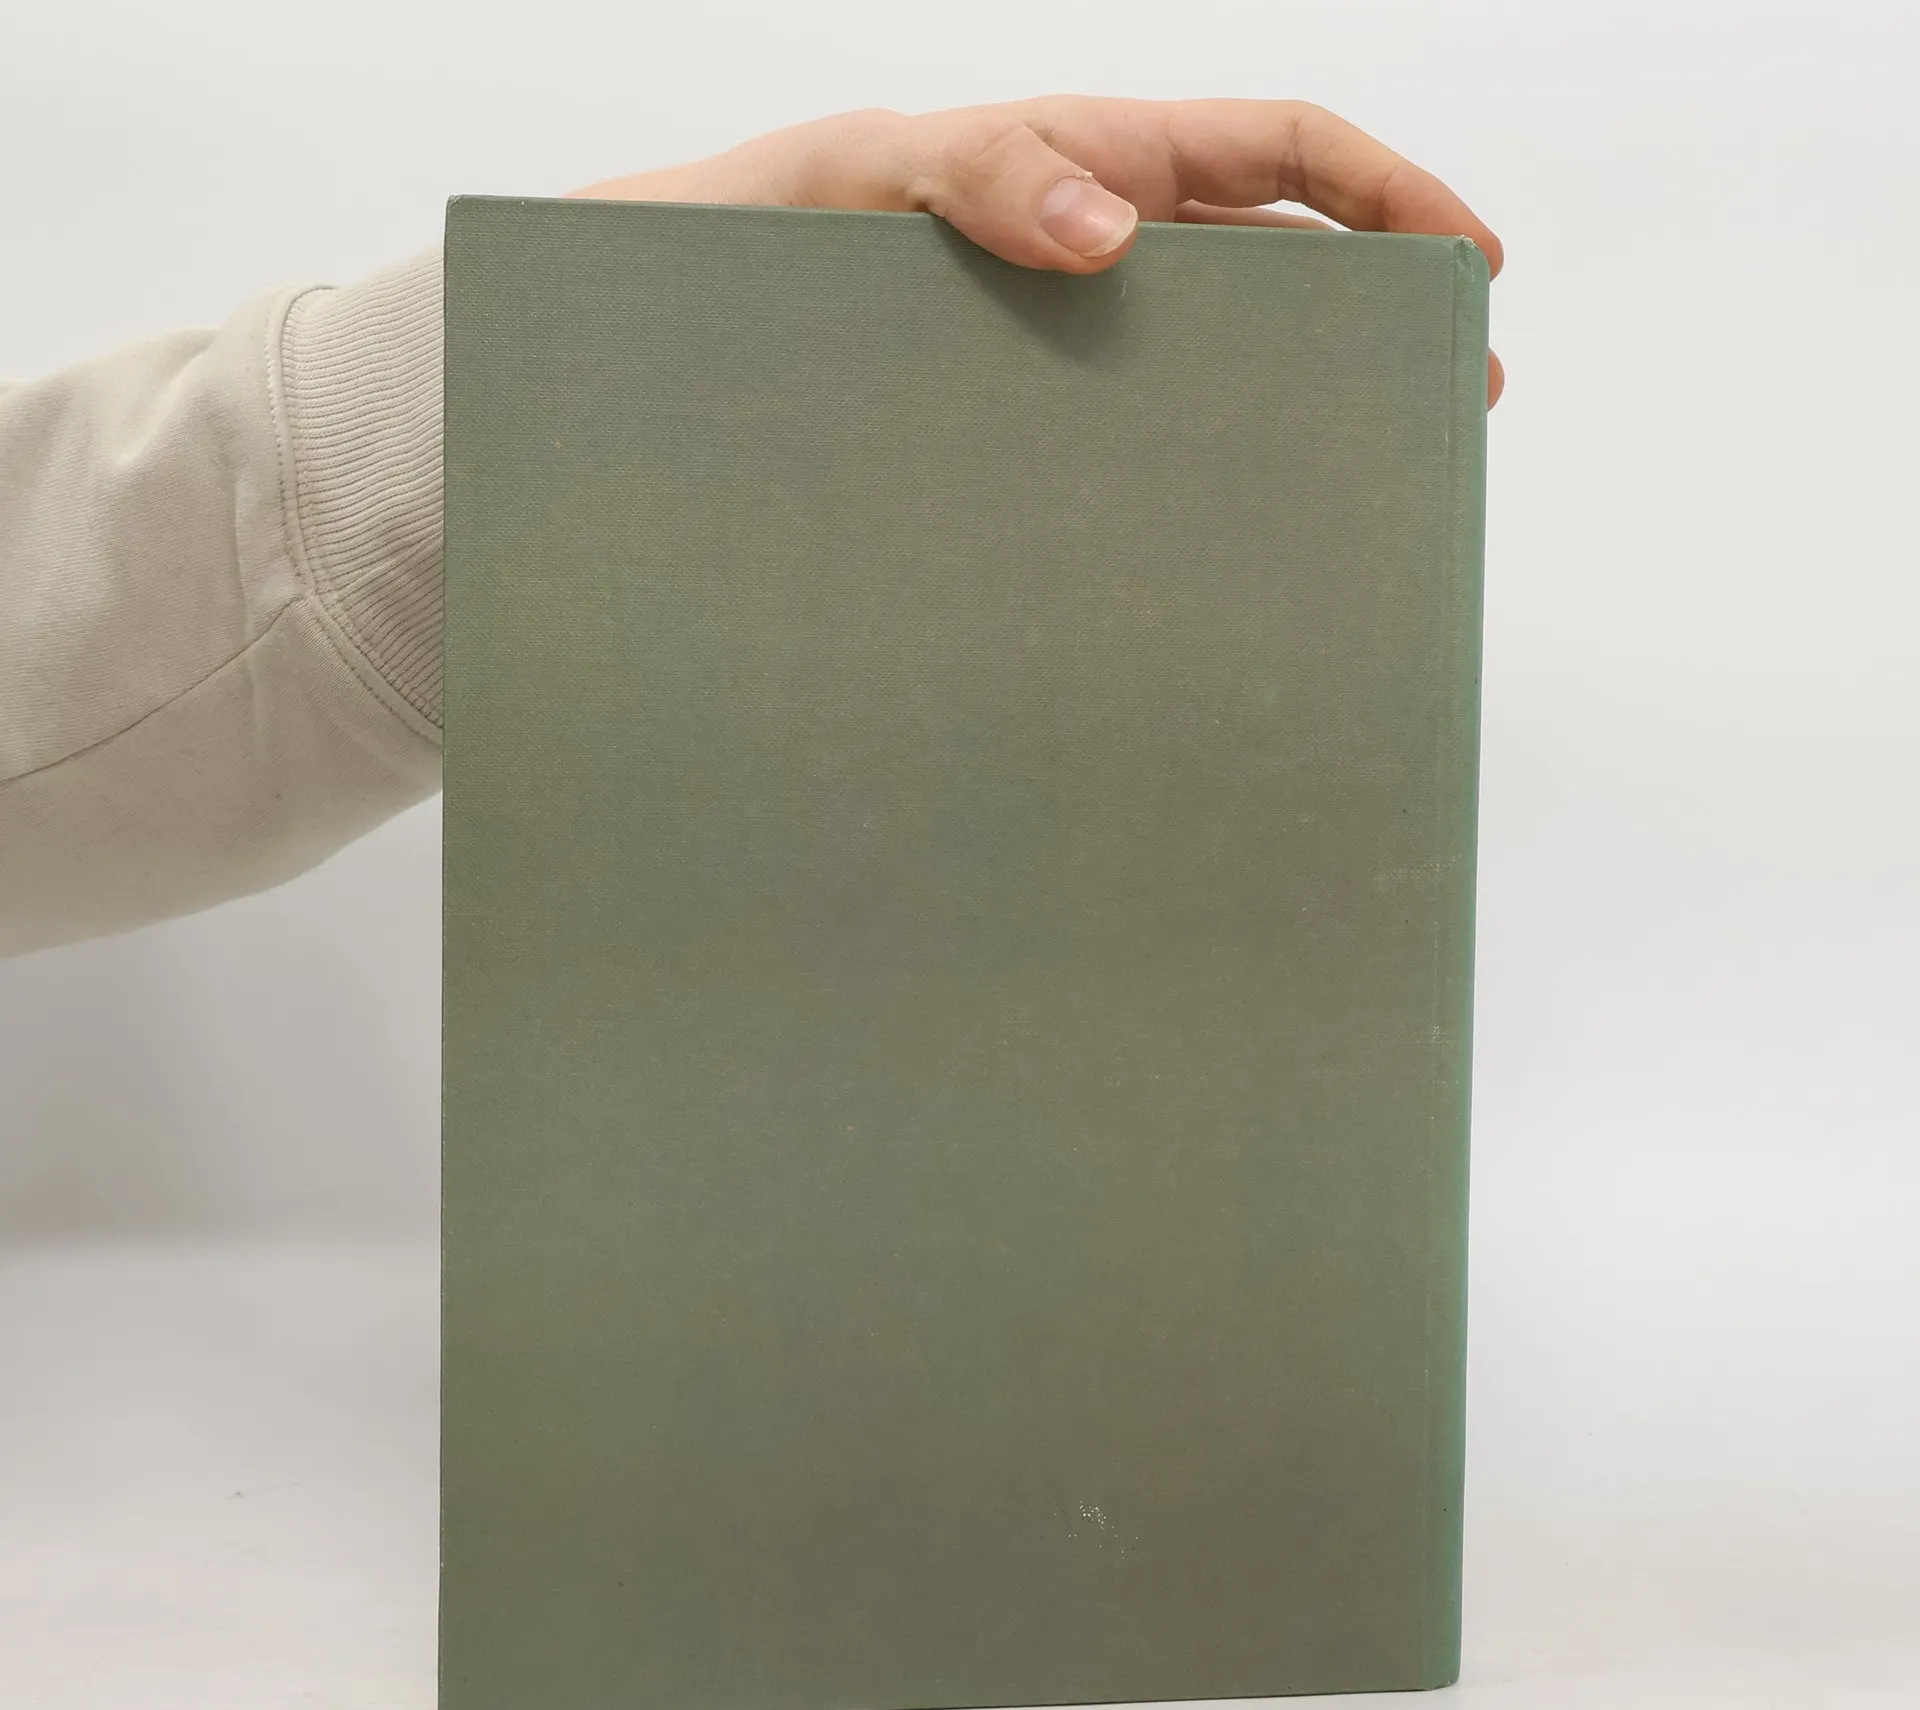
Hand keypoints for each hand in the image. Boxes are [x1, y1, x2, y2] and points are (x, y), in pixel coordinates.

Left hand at [571, 96, 1503, 405]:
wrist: (670, 332)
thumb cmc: (767, 224)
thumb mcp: (872, 172)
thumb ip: (983, 175)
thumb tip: (1110, 234)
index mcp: (1097, 163)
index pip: (1283, 150)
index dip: (1393, 194)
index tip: (1470, 263)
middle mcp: (1099, 254)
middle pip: (1283, 267)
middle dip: (1379, 318)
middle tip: (1449, 399)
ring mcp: (1068, 349)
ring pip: (1218, 368)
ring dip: (1298, 417)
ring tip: (1358, 495)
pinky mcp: (1027, 430)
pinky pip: (1133, 446)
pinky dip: (1189, 484)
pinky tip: (1210, 549)